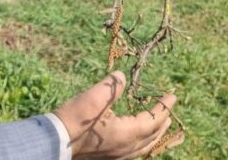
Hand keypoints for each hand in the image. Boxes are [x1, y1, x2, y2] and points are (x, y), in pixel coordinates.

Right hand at [52, 72, 177, 158]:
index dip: (163, 107)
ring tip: (158, 126)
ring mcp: (117, 155)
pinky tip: (135, 138)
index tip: (172, 96)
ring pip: (144, 147)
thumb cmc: (75, 119)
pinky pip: (133, 152)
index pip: (153, 120)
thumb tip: (122, 76)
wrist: (55, 141)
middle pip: (152, 137)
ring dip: (153, 135)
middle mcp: (126, 148)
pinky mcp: (108, 157)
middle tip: (169, 112)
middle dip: (162, 123)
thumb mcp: (94, 97)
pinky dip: (141, 143)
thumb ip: (111, 87)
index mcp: (127, 133)